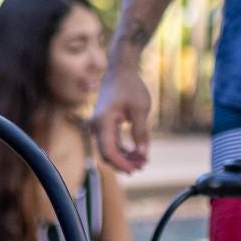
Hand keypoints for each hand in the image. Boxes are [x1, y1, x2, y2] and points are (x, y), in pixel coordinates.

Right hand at [92, 56, 153, 173]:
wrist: (121, 71)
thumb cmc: (131, 87)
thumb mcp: (140, 109)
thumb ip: (141, 133)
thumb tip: (143, 154)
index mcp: (103, 121)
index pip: (108, 151)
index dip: (122, 163)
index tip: (136, 169)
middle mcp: (96, 126)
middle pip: (107, 154)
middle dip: (125, 162)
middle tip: (143, 164)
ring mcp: (98, 126)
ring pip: (109, 150)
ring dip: (125, 157)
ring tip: (143, 160)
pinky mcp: (103, 126)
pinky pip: (110, 143)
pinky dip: (122, 150)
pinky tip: (136, 153)